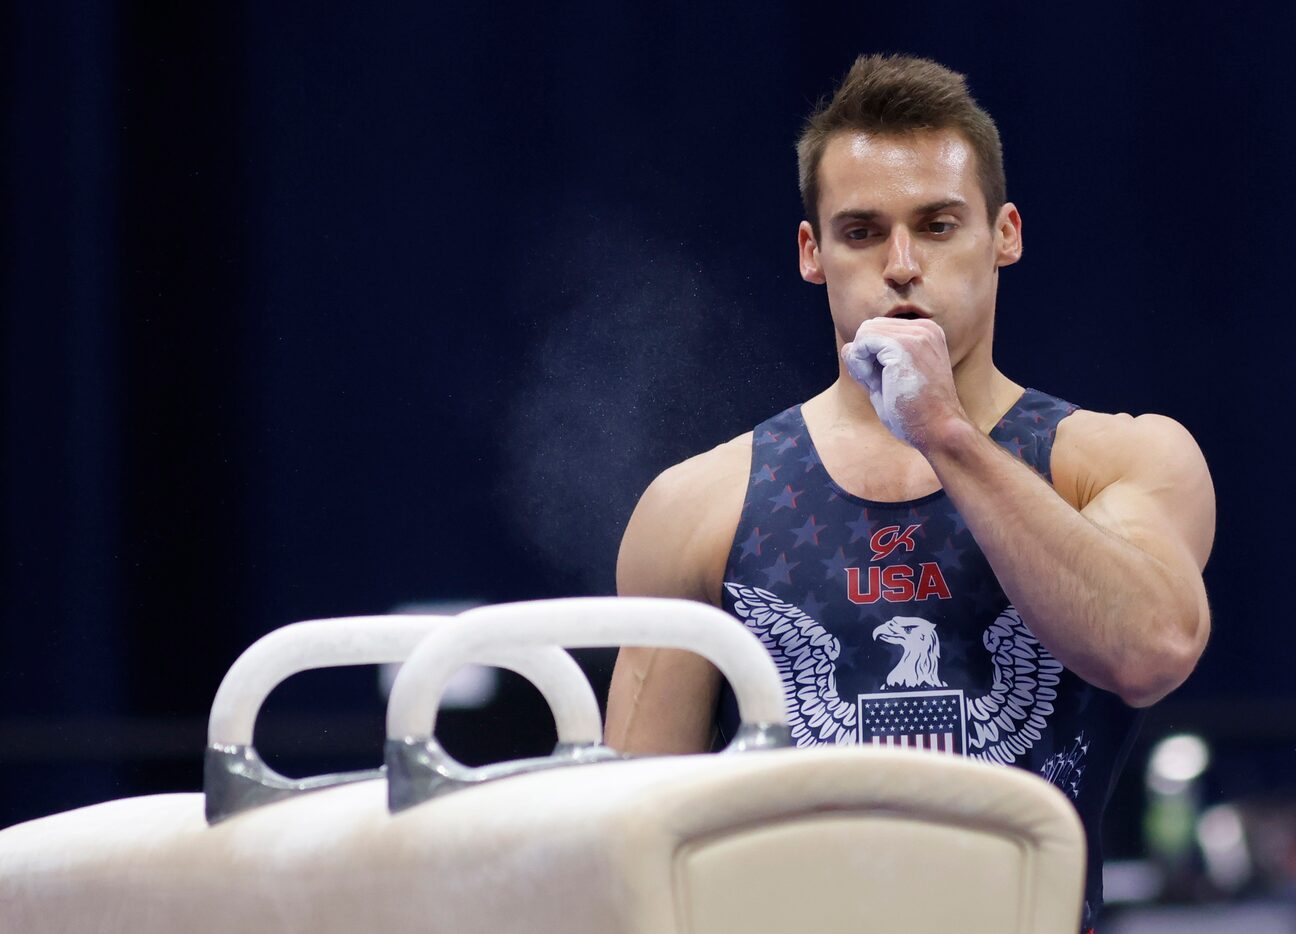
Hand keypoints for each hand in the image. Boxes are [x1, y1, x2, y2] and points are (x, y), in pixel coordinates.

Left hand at [840, 318, 967, 449]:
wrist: (939, 430)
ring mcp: (916, 334)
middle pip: (870, 327)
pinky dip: (859, 363)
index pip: (880, 330)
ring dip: (861, 360)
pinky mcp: (904, 345)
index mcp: (927, 334)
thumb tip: (848, 347)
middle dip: (864, 355)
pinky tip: (874, 382)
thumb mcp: (887, 383)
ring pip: (865, 331)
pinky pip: (863, 340)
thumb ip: (869, 364)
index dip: (869, 356)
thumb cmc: (916, 413)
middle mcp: (925, 328)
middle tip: (875, 384)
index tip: (878, 381)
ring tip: (878, 384)